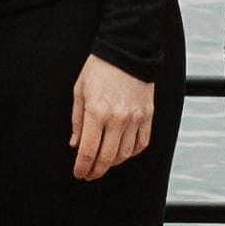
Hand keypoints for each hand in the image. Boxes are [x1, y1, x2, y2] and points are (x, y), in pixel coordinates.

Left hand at [66, 54, 155, 181]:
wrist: (127, 51)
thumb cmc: (100, 69)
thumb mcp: (79, 92)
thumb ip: (77, 121)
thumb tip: (76, 144)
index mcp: (97, 112)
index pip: (89, 151)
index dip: (83, 167)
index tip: (79, 173)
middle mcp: (118, 118)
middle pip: (107, 158)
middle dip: (96, 170)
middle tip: (89, 174)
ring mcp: (135, 118)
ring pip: (125, 154)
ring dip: (112, 163)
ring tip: (104, 162)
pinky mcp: (148, 115)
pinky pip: (142, 143)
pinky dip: (132, 152)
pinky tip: (123, 152)